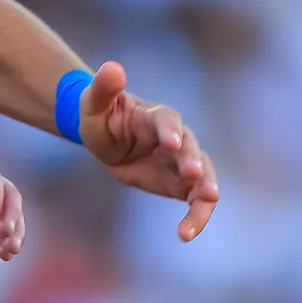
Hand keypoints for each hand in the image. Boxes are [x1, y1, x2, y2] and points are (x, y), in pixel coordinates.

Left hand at [79, 60, 217, 240]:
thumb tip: (111, 67)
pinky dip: (196, 217)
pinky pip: (196, 201)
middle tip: (194, 175)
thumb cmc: (101, 116)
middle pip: (191, 148)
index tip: (173, 143)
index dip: (171, 130)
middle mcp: (178, 138)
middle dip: (193, 160)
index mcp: (156, 117)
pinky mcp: (183, 184)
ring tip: (207, 204)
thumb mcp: (94, 104)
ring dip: (205, 190)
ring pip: (203, 176)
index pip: (167, 121)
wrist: (109, 139)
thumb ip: (103, 88)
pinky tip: (186, 234)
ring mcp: (184, 162)